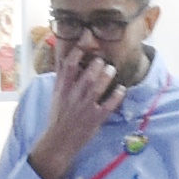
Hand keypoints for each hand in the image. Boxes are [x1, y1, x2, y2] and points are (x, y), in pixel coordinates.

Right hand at [23, 41, 120, 178]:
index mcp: (62, 89)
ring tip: (112, 69)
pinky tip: (122, 89)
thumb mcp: (56, 94)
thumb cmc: (58, 116)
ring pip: (96, 88)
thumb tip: (65, 56)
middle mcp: (73, 96)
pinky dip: (116, 96)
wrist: (58, 141)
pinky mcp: (95, 119)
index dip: (78, 49)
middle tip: (102, 60)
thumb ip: (63, 76)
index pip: (69, 65)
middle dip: (96, 65)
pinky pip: (108, 106)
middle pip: (86, 76)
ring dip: (106, 76)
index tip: (86, 37)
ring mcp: (84, 108)